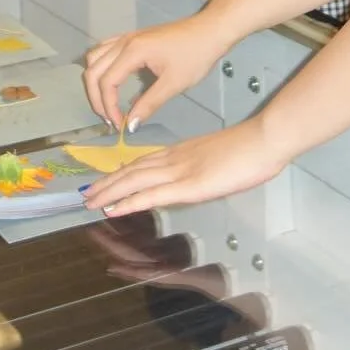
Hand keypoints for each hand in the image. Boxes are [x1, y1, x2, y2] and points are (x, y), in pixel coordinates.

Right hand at [83, 10, 228, 130]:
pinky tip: (112, 81)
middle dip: (96, 97)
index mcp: (133, 51)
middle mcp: (124, 41)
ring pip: (95, 58)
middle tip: (109, 118)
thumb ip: (149, 104)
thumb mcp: (174, 84)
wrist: (210, 31)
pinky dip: (102, 67)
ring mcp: (127, 37)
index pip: (106, 82)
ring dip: (95, 81)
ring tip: (107, 102)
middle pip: (93, 70)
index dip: (108, 106)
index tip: (119, 124)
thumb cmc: (195, 55)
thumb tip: (130, 125)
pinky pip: (105, 50)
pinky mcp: (133, 37)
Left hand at [83, 116, 285, 215]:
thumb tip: (194, 177)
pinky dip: (129, 202)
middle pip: (132, 171)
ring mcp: (179, 171)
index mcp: (181, 151)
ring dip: (110, 192)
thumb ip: (202, 167)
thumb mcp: (218, 158)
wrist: (263, 140)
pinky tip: (114, 209)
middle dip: (107, 184)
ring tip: (90, 201)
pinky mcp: (189, 186)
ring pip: (134, 181)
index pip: (143, 163)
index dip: (121, 173)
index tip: (105, 182)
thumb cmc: (249, 148)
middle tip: (85, 195)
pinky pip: (152, 195)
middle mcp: (174, 159)